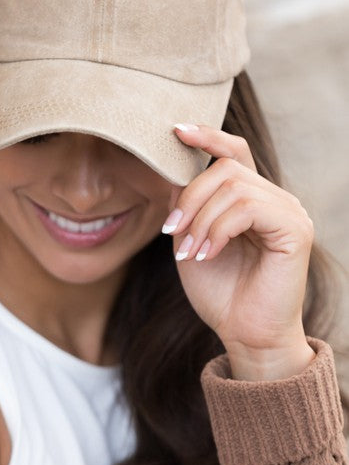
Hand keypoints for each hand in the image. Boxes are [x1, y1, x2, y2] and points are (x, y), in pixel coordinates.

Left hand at [162, 124, 315, 378]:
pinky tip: (208, 253)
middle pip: (225, 168)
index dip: (207, 136)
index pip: (235, 151)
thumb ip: (186, 204)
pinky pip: (248, 208)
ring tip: (190, 251)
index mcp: (253, 198)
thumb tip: (172, 169)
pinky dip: (218, 229)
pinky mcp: (294, 229)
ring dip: (201, 219)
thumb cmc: (220, 291)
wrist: (243, 334)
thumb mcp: (191, 239)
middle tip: (171, 233)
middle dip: (190, 197)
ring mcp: (289, 211)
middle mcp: (275, 198)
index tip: (176, 130)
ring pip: (233, 187)